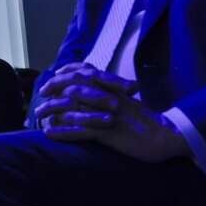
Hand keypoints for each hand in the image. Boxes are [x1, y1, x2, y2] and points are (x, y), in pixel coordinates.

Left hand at [36, 63, 188, 162]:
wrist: (167, 135)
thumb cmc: (146, 120)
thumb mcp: (127, 101)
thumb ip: (111, 92)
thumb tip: (95, 90)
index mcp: (112, 88)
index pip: (85, 71)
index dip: (68, 70)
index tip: (56, 73)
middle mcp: (107, 96)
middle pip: (74, 85)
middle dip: (54, 87)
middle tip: (42, 93)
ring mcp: (106, 114)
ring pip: (73, 107)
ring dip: (52, 110)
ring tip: (38, 115)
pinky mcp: (108, 132)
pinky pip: (81, 131)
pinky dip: (63, 131)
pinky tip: (49, 134)